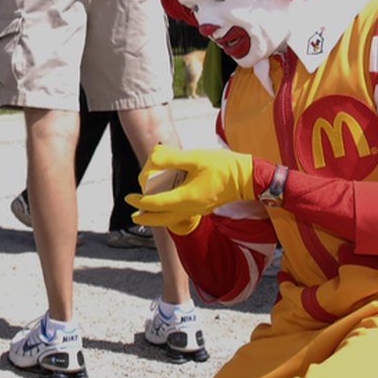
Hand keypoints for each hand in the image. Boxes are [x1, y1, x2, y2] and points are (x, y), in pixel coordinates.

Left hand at [125, 144, 254, 231]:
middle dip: (146, 216)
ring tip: (146, 212)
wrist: (248, 178)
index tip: (129, 198)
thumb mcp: (194, 158)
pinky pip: (180, 216)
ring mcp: (197, 210)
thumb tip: (153, 158)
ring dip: (157, 216)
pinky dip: (169, 214)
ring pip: (171, 219)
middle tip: (133, 213)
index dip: (140, 201)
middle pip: (161, 219)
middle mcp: (190, 208)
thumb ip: (171, 158)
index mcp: (185, 198)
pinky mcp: (203, 208)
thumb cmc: (223, 166)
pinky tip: (166, 205)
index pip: (156, 204)